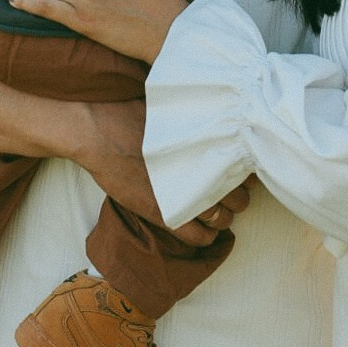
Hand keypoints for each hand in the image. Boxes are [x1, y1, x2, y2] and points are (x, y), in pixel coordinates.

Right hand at [71, 99, 251, 246]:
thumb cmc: (135, 114)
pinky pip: (198, 236)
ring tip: (219, 210)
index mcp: (209, 145)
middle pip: (240, 195)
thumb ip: (202, 120)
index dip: (246, 171)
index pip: (246, 167)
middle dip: (238, 194)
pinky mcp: (164, 214)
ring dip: (224, 216)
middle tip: (230, 190)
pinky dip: (206, 236)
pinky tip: (207, 230)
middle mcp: (202, 172)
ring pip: (223, 218)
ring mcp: (185, 196)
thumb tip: (222, 115)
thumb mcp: (177, 110)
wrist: (101, 131)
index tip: (242, 169)